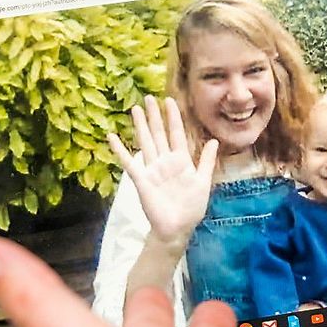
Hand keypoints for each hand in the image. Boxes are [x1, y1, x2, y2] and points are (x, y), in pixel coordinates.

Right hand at [109, 96, 218, 245]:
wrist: (177, 229)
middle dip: (154, 116)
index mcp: (181, 161)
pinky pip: (129, 162)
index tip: (169, 100)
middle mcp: (165, 162)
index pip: (177, 134)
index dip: (173, 117)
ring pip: (145, 143)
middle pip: (159, 134)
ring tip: (135, 109)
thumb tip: (214, 141)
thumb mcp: (203, 183)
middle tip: (148, 98)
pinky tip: (112, 137)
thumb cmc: (191, 208)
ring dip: (140, 126)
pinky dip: (120, 150)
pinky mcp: (141, 180)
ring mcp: (152, 169)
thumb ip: (206, 161)